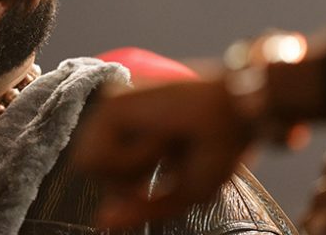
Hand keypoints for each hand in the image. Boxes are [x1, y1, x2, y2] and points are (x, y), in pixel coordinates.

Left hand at [73, 78, 254, 227]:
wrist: (236, 113)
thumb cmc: (219, 149)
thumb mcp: (181, 194)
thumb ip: (140, 210)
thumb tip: (101, 222)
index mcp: (129, 136)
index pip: (104, 178)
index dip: (127, 189)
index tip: (162, 169)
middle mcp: (116, 121)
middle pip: (92, 174)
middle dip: (128, 180)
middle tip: (166, 154)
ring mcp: (110, 110)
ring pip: (88, 166)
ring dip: (132, 167)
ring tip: (164, 142)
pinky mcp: (110, 104)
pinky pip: (97, 157)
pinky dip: (131, 158)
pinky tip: (158, 136)